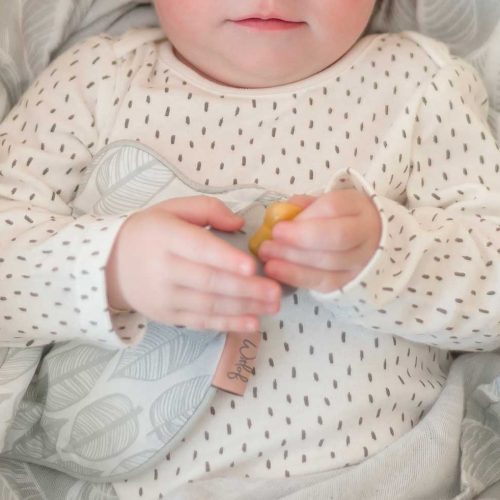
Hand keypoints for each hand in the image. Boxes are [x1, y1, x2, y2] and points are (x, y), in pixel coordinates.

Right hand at [106, 196, 280, 332]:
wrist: (111, 264)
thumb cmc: (150, 232)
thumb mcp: (172, 209)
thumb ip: (208, 209)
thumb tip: (239, 224)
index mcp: (165, 237)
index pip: (198, 249)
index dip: (225, 259)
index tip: (252, 267)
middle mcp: (163, 270)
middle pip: (209, 282)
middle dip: (245, 289)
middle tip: (276, 292)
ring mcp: (165, 297)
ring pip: (209, 305)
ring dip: (243, 307)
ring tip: (272, 306)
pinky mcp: (168, 316)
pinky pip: (201, 322)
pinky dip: (228, 324)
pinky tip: (252, 323)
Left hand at [258, 189, 381, 292]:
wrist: (362, 241)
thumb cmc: (335, 219)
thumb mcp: (323, 204)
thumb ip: (304, 206)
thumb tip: (282, 211)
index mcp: (358, 207)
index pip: (334, 208)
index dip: (304, 220)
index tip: (278, 228)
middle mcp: (366, 234)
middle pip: (335, 238)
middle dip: (298, 242)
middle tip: (268, 245)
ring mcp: (361, 260)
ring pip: (329, 263)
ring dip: (293, 262)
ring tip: (267, 259)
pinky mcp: (350, 281)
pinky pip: (325, 282)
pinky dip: (297, 278)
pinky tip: (277, 272)